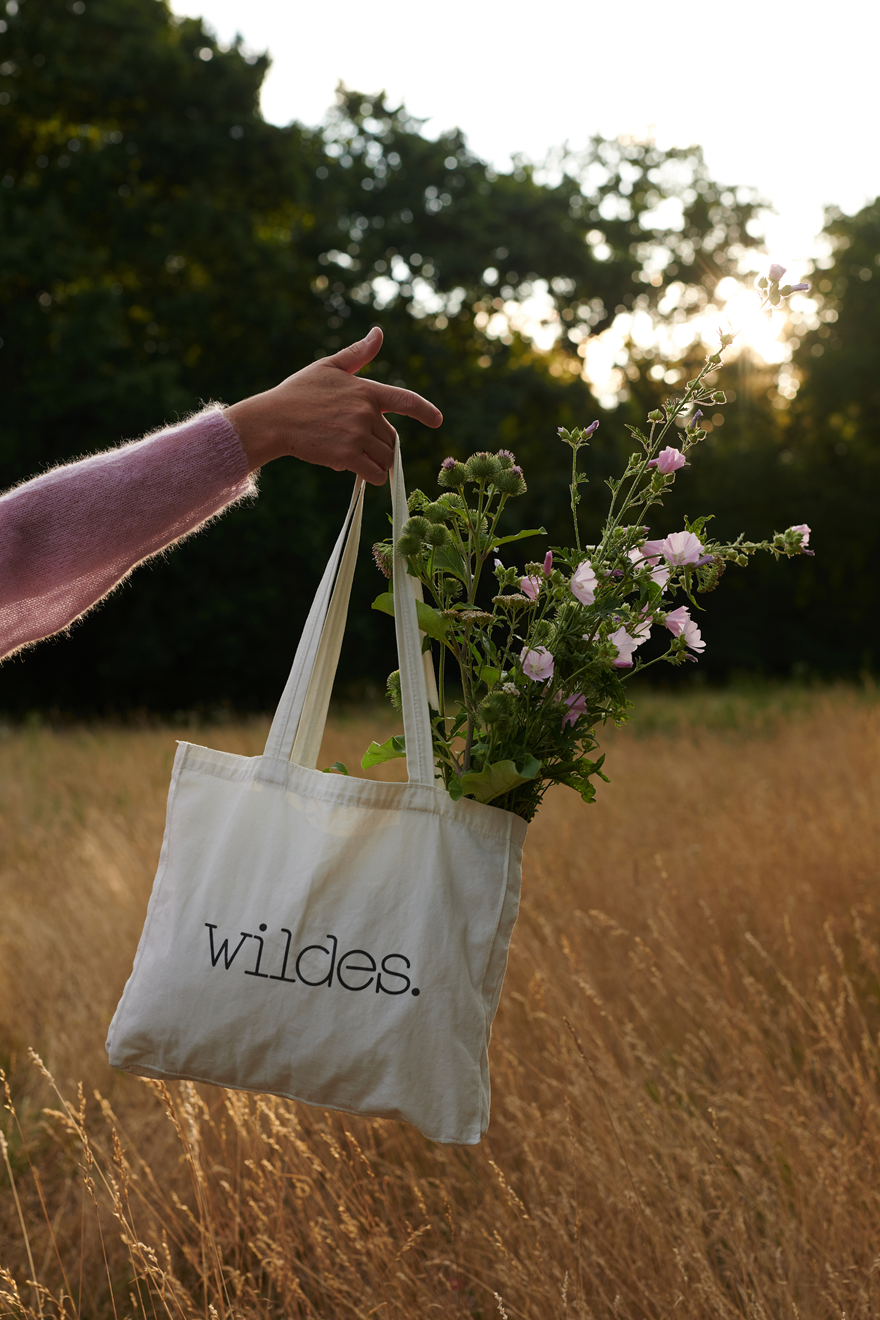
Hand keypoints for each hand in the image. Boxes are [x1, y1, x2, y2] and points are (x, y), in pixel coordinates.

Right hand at [225, 327, 442, 483]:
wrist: (274, 419)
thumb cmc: (298, 392)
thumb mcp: (328, 367)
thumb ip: (358, 354)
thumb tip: (378, 333)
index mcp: (366, 390)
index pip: (405, 400)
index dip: (425, 411)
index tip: (437, 421)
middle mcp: (366, 411)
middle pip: (391, 440)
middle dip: (380, 447)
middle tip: (355, 447)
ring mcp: (358, 433)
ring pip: (385, 458)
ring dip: (377, 465)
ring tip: (354, 459)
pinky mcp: (347, 454)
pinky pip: (374, 473)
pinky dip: (372, 477)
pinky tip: (359, 474)